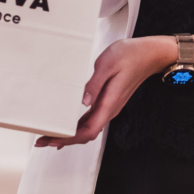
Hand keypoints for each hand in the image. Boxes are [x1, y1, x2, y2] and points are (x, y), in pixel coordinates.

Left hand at [35, 36, 175, 148]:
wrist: (151, 54)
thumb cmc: (131, 55)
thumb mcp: (108, 64)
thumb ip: (94, 84)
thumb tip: (83, 102)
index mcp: (109, 103)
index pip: (88, 131)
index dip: (69, 139)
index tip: (52, 140)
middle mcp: (110, 109)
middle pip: (86, 134)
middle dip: (64, 139)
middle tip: (42, 139)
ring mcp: (110, 106)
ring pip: (88, 128)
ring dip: (69, 134)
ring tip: (50, 135)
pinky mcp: (109, 101)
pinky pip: (92, 119)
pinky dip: (78, 126)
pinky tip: (69, 125)